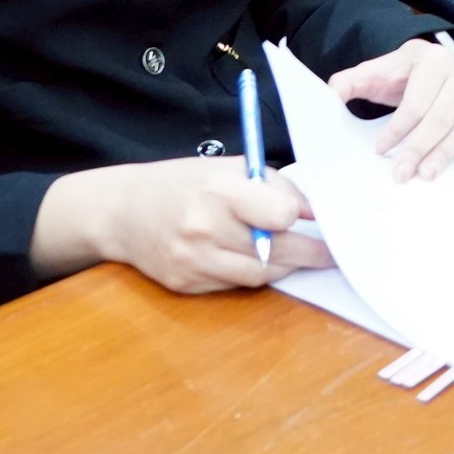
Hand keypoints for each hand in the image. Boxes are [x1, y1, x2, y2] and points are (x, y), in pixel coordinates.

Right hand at [33, 158, 330, 291]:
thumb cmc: (182, 182)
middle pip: (277, 251)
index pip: (279, 215)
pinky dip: (254, 275)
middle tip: (331, 252)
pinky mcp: (186, 284)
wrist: (123, 211)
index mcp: (219, 191)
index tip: (311, 215)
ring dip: (285, 267)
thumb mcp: (228, 167)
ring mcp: (194, 261)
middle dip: (310, 252)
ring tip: (300, 255)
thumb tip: (314, 211)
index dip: (298, 215)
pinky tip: (260, 261)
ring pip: (261, 275)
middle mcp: (205, 228)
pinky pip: (235, 286)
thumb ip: (274, 186)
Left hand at [328, 36, 453, 181]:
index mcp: (430, 58)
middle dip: (417, 149)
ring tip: (423, 176)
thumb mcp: (376, 73)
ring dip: (441, 154)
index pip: (415, 102)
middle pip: (438, 117)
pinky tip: (440, 165)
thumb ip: (349, 82)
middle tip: (400, 174)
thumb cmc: (403, 76)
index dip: (397, 130)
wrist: (439, 67)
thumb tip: (329, 96)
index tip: (380, 150)